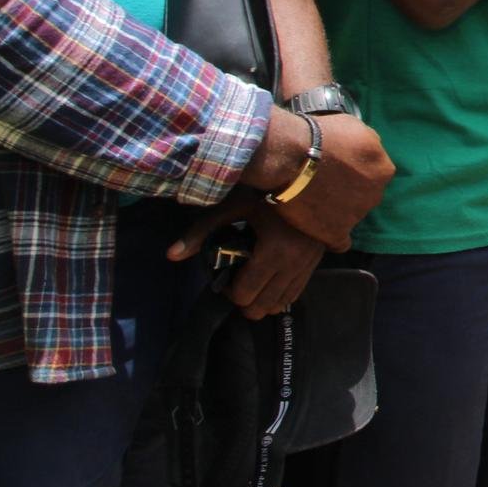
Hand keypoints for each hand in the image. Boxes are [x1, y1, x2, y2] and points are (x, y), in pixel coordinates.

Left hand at [167, 198, 326, 319]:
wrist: (308, 180)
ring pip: (280, 303)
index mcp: (273, 250)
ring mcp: (307, 265)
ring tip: (252, 283)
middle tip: (236, 282)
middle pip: (262, 306)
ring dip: (262, 300)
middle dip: (244, 301)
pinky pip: (295, 294)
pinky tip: (269, 282)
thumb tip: (171, 255)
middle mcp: (294, 263)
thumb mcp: (231, 207)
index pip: (245, 294)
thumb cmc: (265, 192)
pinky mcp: (315, 263)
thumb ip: (201, 232)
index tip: (225, 275)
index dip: (229, 291)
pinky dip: (279, 295)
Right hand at [249, 111, 392, 249]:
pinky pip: (340, 242)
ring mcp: (356, 216)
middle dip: (349, 191)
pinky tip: (321, 228)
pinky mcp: (336, 232)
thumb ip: (369, 144)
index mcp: (383, 170)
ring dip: (338, 211)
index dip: (356, 170)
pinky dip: (332, 236)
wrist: (291, 154)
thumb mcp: (356, 127)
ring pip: (352, 216)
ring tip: (313, 200)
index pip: (375, 173)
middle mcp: (375, 195)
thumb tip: (369, 154)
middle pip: (365, 196)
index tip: (338, 168)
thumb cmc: (321, 134)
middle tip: (324, 183)